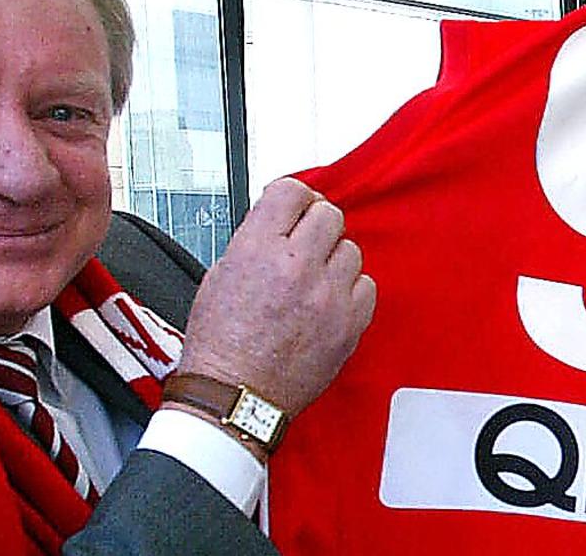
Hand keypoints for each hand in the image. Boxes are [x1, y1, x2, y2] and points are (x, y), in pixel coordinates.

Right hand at [175, 178, 374, 420]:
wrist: (234, 395)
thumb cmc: (220, 346)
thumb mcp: (218, 276)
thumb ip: (253, 242)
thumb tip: (278, 225)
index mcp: (257, 248)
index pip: (292, 191)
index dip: (294, 197)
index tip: (296, 206)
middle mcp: (296, 266)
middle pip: (328, 214)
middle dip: (315, 225)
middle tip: (306, 242)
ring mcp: (327, 295)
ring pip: (351, 249)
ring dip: (333, 259)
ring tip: (314, 279)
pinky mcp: (348, 324)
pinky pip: (366, 286)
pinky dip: (350, 290)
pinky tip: (329, 301)